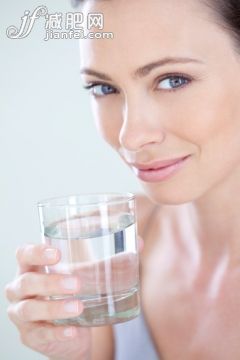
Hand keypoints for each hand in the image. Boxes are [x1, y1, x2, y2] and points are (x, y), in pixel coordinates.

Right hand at [5, 237, 143, 358]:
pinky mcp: (31, 335)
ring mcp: (22, 314)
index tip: (56, 253)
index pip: (24, 254)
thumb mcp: (85, 274)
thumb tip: (138, 244)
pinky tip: (73, 331)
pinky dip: (57, 332)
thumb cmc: (72, 292)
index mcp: (32, 267)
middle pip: (26, 282)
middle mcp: (21, 289)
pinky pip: (41, 333)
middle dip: (49, 281)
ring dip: (54, 307)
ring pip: (29, 309)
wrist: (68, 330)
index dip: (36, 252)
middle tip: (76, 282)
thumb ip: (108, 260)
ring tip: (78, 306)